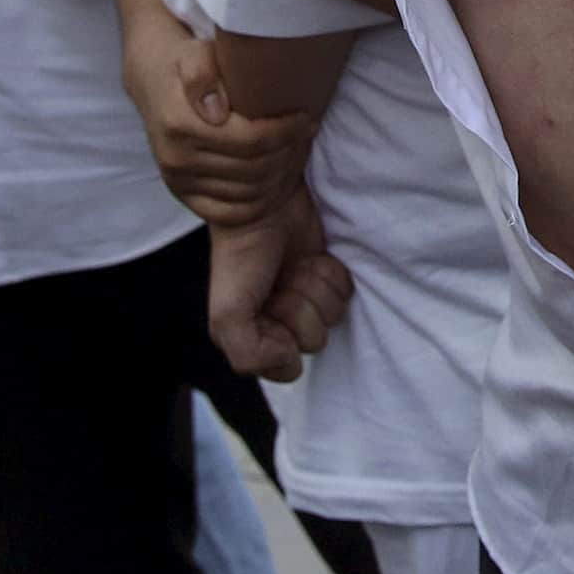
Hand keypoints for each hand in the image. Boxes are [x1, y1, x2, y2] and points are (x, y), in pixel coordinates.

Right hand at [121, 16, 320, 224]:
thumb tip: (217, 111)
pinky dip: (260, 204)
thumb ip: (204, 74)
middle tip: (306, 136)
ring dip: (281, 177)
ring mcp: (178, 181)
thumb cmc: (184, 62)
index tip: (307, 119)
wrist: (152, 81)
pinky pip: (229, 214)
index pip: (250, 140)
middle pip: (253, 170)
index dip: (286, 133)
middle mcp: (177, 158)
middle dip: (289, 153)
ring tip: (296, 153)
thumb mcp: (195, 54)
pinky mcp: (182, 195)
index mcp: (180, 125)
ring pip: (247, 194)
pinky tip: (277, 181)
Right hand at [207, 189, 353, 381]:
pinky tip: (311, 259)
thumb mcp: (227, 317)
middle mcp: (282, 322)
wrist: (261, 206)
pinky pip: (346, 293)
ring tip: (293, 268)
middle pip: (314, 340)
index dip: (283, 341)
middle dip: (299, 308)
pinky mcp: (328, 275)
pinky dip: (331, 275)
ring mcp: (307, 298)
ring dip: (315, 288)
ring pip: (333, 316)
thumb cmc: (240, 258)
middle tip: (280, 283)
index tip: (266, 311)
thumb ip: (249, 357)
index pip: (287, 368)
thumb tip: (289, 360)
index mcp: (254, 338)